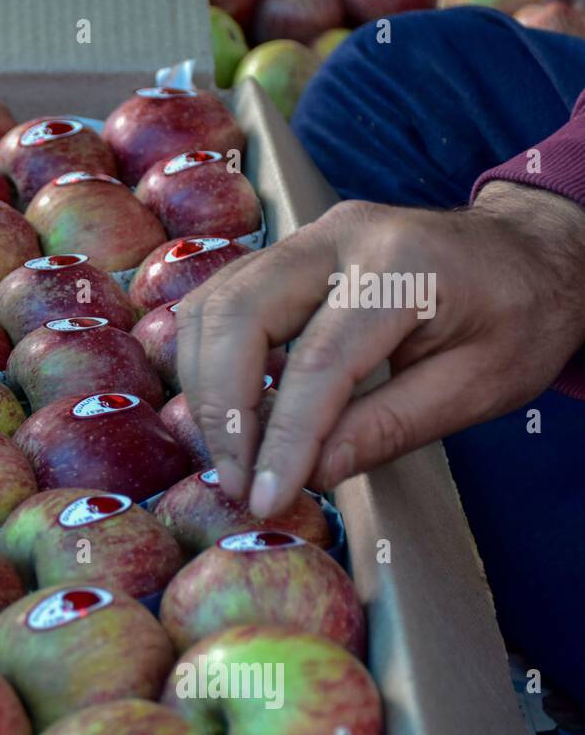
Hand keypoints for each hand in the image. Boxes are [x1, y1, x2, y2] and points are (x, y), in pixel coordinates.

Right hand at [174, 181, 584, 517]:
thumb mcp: (478, 387)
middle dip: (223, 408)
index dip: (283, 438)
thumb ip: (390, 427)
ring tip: (231, 453)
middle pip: (240, 316)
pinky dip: (210, 358)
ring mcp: (306, 237)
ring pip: (215, 305)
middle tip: (236, 480)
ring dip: (206, 386)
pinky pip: (220, 300)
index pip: (318, 361)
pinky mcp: (285, 252)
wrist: (529, 251)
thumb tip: (312, 473)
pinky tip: (231, 408)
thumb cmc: (518, 317)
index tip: (265, 497)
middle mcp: (340, 236)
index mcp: (404, 267)